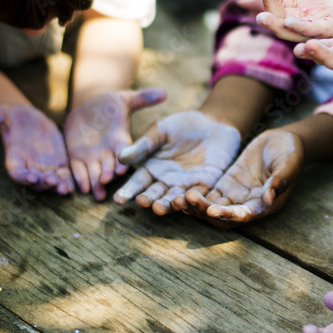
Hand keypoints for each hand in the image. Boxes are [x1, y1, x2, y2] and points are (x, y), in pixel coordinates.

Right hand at [0, 103, 74, 194]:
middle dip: (43, 184)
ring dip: (57, 186)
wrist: (30, 120)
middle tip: (51, 182)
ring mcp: (44, 168)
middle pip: (35, 182)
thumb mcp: (5, 113)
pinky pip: (63, 176)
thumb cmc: (14, 117)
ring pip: (50, 182)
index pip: (16, 172)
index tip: (30, 178)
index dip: (22, 177)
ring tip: (64, 189)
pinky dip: (68, 182)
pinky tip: (75, 185)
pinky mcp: (58, 164)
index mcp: (14, 158)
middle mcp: (29, 167)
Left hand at [64, 89, 166, 200]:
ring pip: (95, 172)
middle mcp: (109, 152)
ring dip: (96, 183)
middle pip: (109, 166)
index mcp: (121, 140)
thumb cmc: (110, 103)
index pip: (124, 152)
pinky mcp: (77, 157)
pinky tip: (82, 188)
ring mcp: (93, 157)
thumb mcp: (125, 98)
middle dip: (108, 174)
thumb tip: (163, 93)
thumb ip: (143, 98)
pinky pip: (78, 170)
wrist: (89, 108)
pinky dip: (80, 179)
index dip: (123, 160)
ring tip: (96, 194)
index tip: (121, 168)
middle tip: (107, 180)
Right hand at [114, 111, 240, 214]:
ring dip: (168, 205)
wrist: (214, 124)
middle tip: (142, 202)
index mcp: (152, 169)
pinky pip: (198, 196)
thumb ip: (144, 146)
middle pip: (155, 195)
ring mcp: (185, 186)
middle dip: (148, 200)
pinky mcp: (205, 186)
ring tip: (159, 207)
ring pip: (174, 200)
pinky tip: (185, 202)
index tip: (118, 199)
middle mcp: (166, 182)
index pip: (138, 183)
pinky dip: (192, 201)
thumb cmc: (183, 125)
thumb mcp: (161, 132)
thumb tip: (120, 157)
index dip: (128, 191)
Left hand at [184, 130, 302, 226]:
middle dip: (205, 212)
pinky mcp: (227, 184)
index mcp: (265, 206)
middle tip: (188, 200)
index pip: (243, 216)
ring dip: (197, 206)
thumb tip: (268, 199)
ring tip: (180, 197)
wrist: (284, 141)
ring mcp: (236, 195)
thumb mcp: (288, 164)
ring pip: (213, 207)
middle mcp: (248, 205)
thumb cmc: (291, 153)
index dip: (227, 215)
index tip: (212, 210)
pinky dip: (197, 196)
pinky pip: (209, 194)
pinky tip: (180, 191)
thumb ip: (279, 181)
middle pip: (223, 216)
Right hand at [256, 0, 332, 41]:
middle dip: (267, 14)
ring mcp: (321, 29)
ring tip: (263, 17)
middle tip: (257, 2)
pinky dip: (301, 28)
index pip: (278, 7)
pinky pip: (316, 32)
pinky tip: (290, 21)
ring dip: (277, 26)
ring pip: (293, 33)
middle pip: (280, 23)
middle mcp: (308, 23)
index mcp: (303, 11)